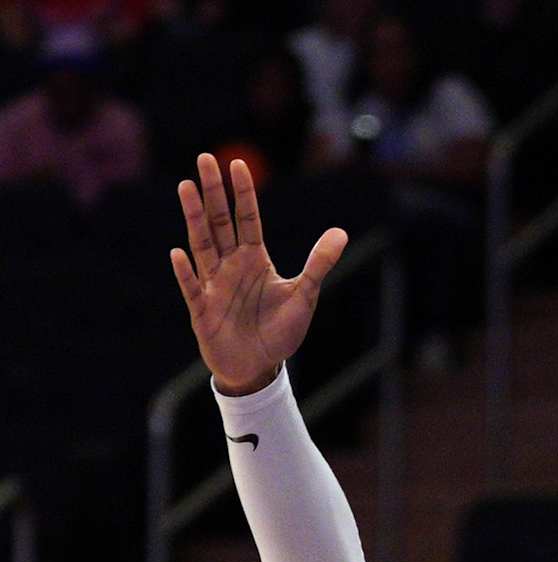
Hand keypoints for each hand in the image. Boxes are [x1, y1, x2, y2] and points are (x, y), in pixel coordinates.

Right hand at [171, 152, 347, 394]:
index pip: (247, 219)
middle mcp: (231, 265)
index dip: (243, 193)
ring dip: (194, 218)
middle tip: (204, 159)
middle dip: (213, 192)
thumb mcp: (304, 296)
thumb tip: (341, 232)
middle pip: (220, 222)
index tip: (237, 164)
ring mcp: (214, 285)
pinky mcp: (203, 310)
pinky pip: (192, 288)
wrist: (259, 369)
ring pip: (202, 245)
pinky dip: (185, 273)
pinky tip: (179, 253)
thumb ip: (318, 264)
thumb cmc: (279, 332)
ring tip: (186, 187)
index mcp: (254, 259)